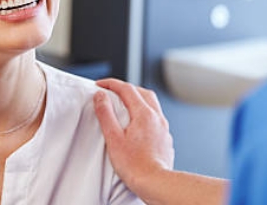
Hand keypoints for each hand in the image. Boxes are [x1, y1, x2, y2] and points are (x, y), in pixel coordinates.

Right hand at [93, 78, 174, 199]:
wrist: (155, 182)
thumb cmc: (135, 165)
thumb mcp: (113, 138)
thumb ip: (106, 114)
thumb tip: (101, 96)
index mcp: (144, 114)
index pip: (127, 89)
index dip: (111, 84)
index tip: (100, 85)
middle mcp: (157, 117)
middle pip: (142, 92)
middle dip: (126, 88)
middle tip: (112, 91)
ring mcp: (163, 127)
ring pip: (151, 103)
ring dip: (138, 98)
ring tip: (125, 104)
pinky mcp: (165, 138)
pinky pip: (156, 117)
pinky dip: (145, 112)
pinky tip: (138, 123)